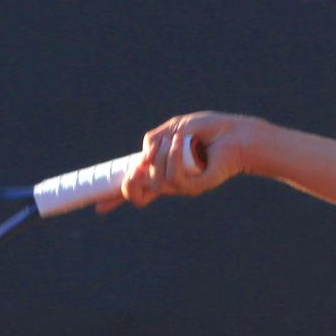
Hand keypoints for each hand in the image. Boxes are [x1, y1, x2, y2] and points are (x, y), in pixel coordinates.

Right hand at [100, 112, 248, 211]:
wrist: (236, 134)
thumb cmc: (208, 130)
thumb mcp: (174, 129)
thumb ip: (154, 140)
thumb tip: (141, 159)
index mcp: (161, 169)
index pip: (135, 188)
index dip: (115, 198)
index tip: (99, 207)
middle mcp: (169, 182)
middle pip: (137, 193)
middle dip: (131, 181)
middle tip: (137, 168)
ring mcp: (181, 187)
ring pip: (155, 178)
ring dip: (162, 153)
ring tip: (180, 138)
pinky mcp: (195, 187)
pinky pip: (173, 177)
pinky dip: (175, 155)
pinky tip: (184, 142)